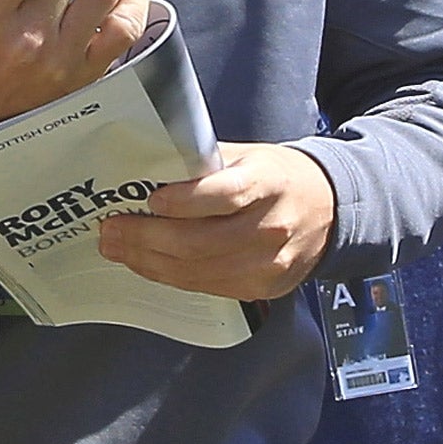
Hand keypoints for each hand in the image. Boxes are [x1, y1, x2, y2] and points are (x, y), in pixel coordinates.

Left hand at [98, 142, 334, 299]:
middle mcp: (271, 227)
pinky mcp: (262, 288)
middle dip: (146, 238)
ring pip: (198, 270)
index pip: (225, 195)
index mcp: (269, 183)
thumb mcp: (247, 156)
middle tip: (112, 229)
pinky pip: (207, 286)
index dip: (185, 201)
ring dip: (149, 261)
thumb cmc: (277, 177)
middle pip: (201, 242)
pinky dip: (171, 276)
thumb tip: (146, 172)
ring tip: (118, 248)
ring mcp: (269, 264)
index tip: (151, 199)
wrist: (330, 210)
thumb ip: (202, 164)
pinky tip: (148, 263)